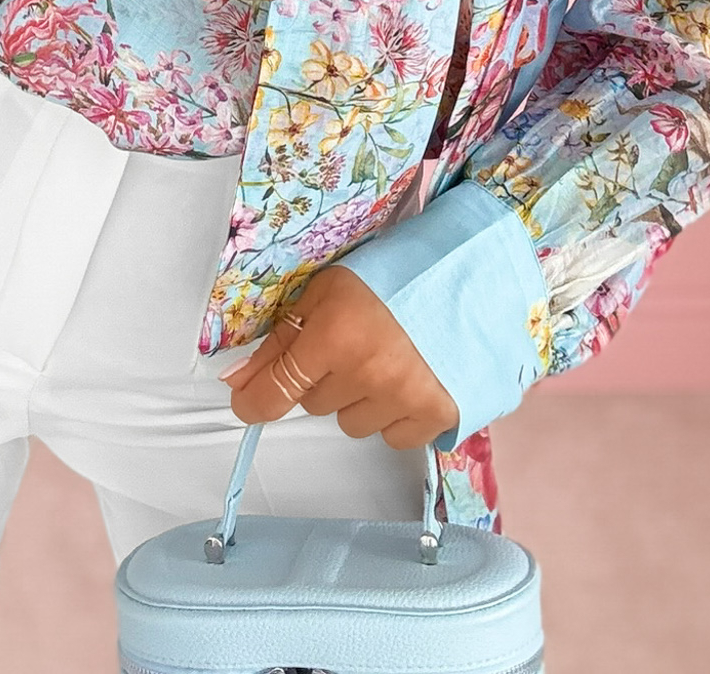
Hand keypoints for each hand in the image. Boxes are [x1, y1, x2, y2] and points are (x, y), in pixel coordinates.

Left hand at [221, 264, 459, 449]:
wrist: (471, 272)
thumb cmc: (395, 273)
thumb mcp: (327, 290)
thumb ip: (282, 339)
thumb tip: (238, 380)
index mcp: (333, 335)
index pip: (275, 392)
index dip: (255, 401)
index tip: (249, 401)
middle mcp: (366, 374)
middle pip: (314, 403)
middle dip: (324, 377)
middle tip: (351, 342)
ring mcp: (404, 399)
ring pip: (352, 422)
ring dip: (359, 397)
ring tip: (385, 356)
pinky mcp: (437, 416)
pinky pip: (392, 437)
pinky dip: (395, 415)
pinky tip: (409, 377)